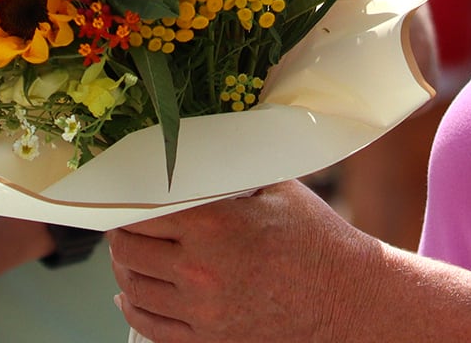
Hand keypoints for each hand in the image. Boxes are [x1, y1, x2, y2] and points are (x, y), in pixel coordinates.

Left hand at [109, 181, 376, 341]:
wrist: (349, 301)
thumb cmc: (317, 239)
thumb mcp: (276, 188)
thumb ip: (230, 169)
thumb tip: (195, 146)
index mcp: (215, 223)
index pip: (140, 210)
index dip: (126, 201)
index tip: (123, 195)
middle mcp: (202, 268)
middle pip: (128, 249)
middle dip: (120, 234)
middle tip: (122, 223)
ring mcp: (204, 310)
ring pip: (135, 287)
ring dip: (123, 268)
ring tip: (126, 253)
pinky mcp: (211, 341)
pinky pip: (152, 326)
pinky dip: (133, 307)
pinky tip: (130, 295)